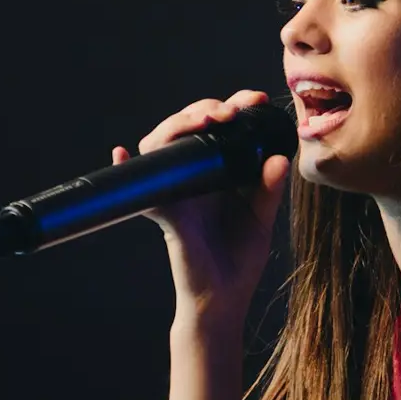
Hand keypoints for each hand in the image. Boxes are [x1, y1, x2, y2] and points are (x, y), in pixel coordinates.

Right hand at [115, 89, 290, 335]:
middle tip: (230, 110)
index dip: (233, 106)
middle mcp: (192, 175)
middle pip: (187, 127)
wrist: (223, 300)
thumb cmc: (239, 258)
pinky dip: (125, 168)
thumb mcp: (261, 217)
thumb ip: (269, 188)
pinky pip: (143, 190)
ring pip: (163, 145)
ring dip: (179, 124)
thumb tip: (279, 158)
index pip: (219, 127)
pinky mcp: (166, 213)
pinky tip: (121, 153)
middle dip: (206, 108)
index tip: (256, 100)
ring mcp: (175, 191)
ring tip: (204, 119)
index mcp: (217, 170)